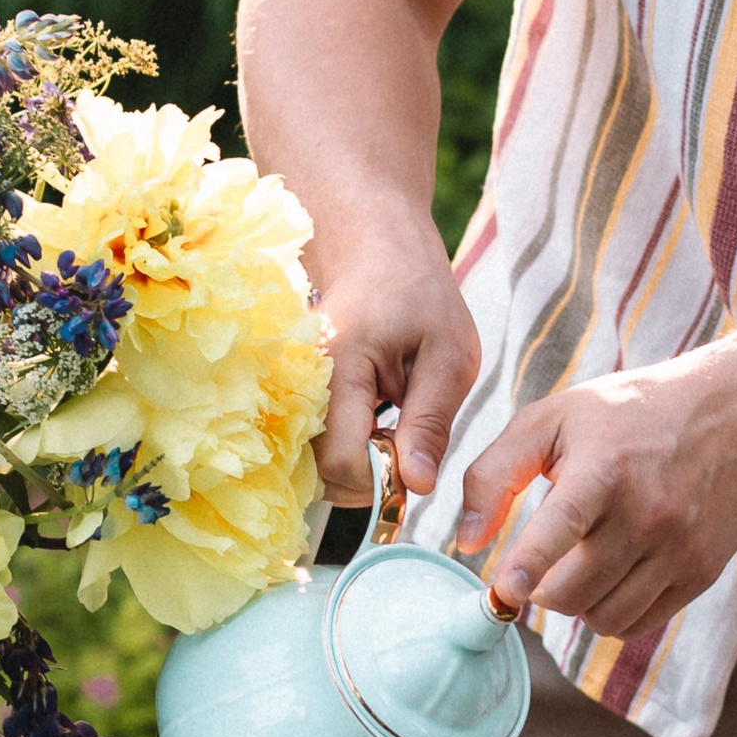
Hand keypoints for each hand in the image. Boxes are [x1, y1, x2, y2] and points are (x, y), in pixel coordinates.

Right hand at [311, 225, 483, 502]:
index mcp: (337, 369)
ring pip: (313, 465)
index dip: (383, 479)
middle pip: (320, 472)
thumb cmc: (419, 294)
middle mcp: (297, 384)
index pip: (342, 462)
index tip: (416, 458)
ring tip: (393, 426)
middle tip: (409, 441)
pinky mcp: (289, 397)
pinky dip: (346, 451)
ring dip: (358, 466)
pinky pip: (311, 447)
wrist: (374, 248)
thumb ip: (431, 422)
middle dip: (370, 478)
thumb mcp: (449, 355)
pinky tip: (372, 423)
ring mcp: (287, 391)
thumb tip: (418, 487)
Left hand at [456, 343, 736, 634]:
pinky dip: (611, 614)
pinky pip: (638, 625)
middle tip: (537, 567)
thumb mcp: (554, 419)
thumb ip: (496, 473)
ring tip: (578, 564)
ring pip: (603, 618)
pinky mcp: (701, 573)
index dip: (529, 565)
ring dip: (576, 604)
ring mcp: (679, 548)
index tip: (505, 592)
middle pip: (573, 591)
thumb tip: (467, 542)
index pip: (562, 527)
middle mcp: (648, 513)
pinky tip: (609, 578)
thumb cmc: (628, 416)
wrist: (734, 419)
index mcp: (606, 468)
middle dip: (541, 589)